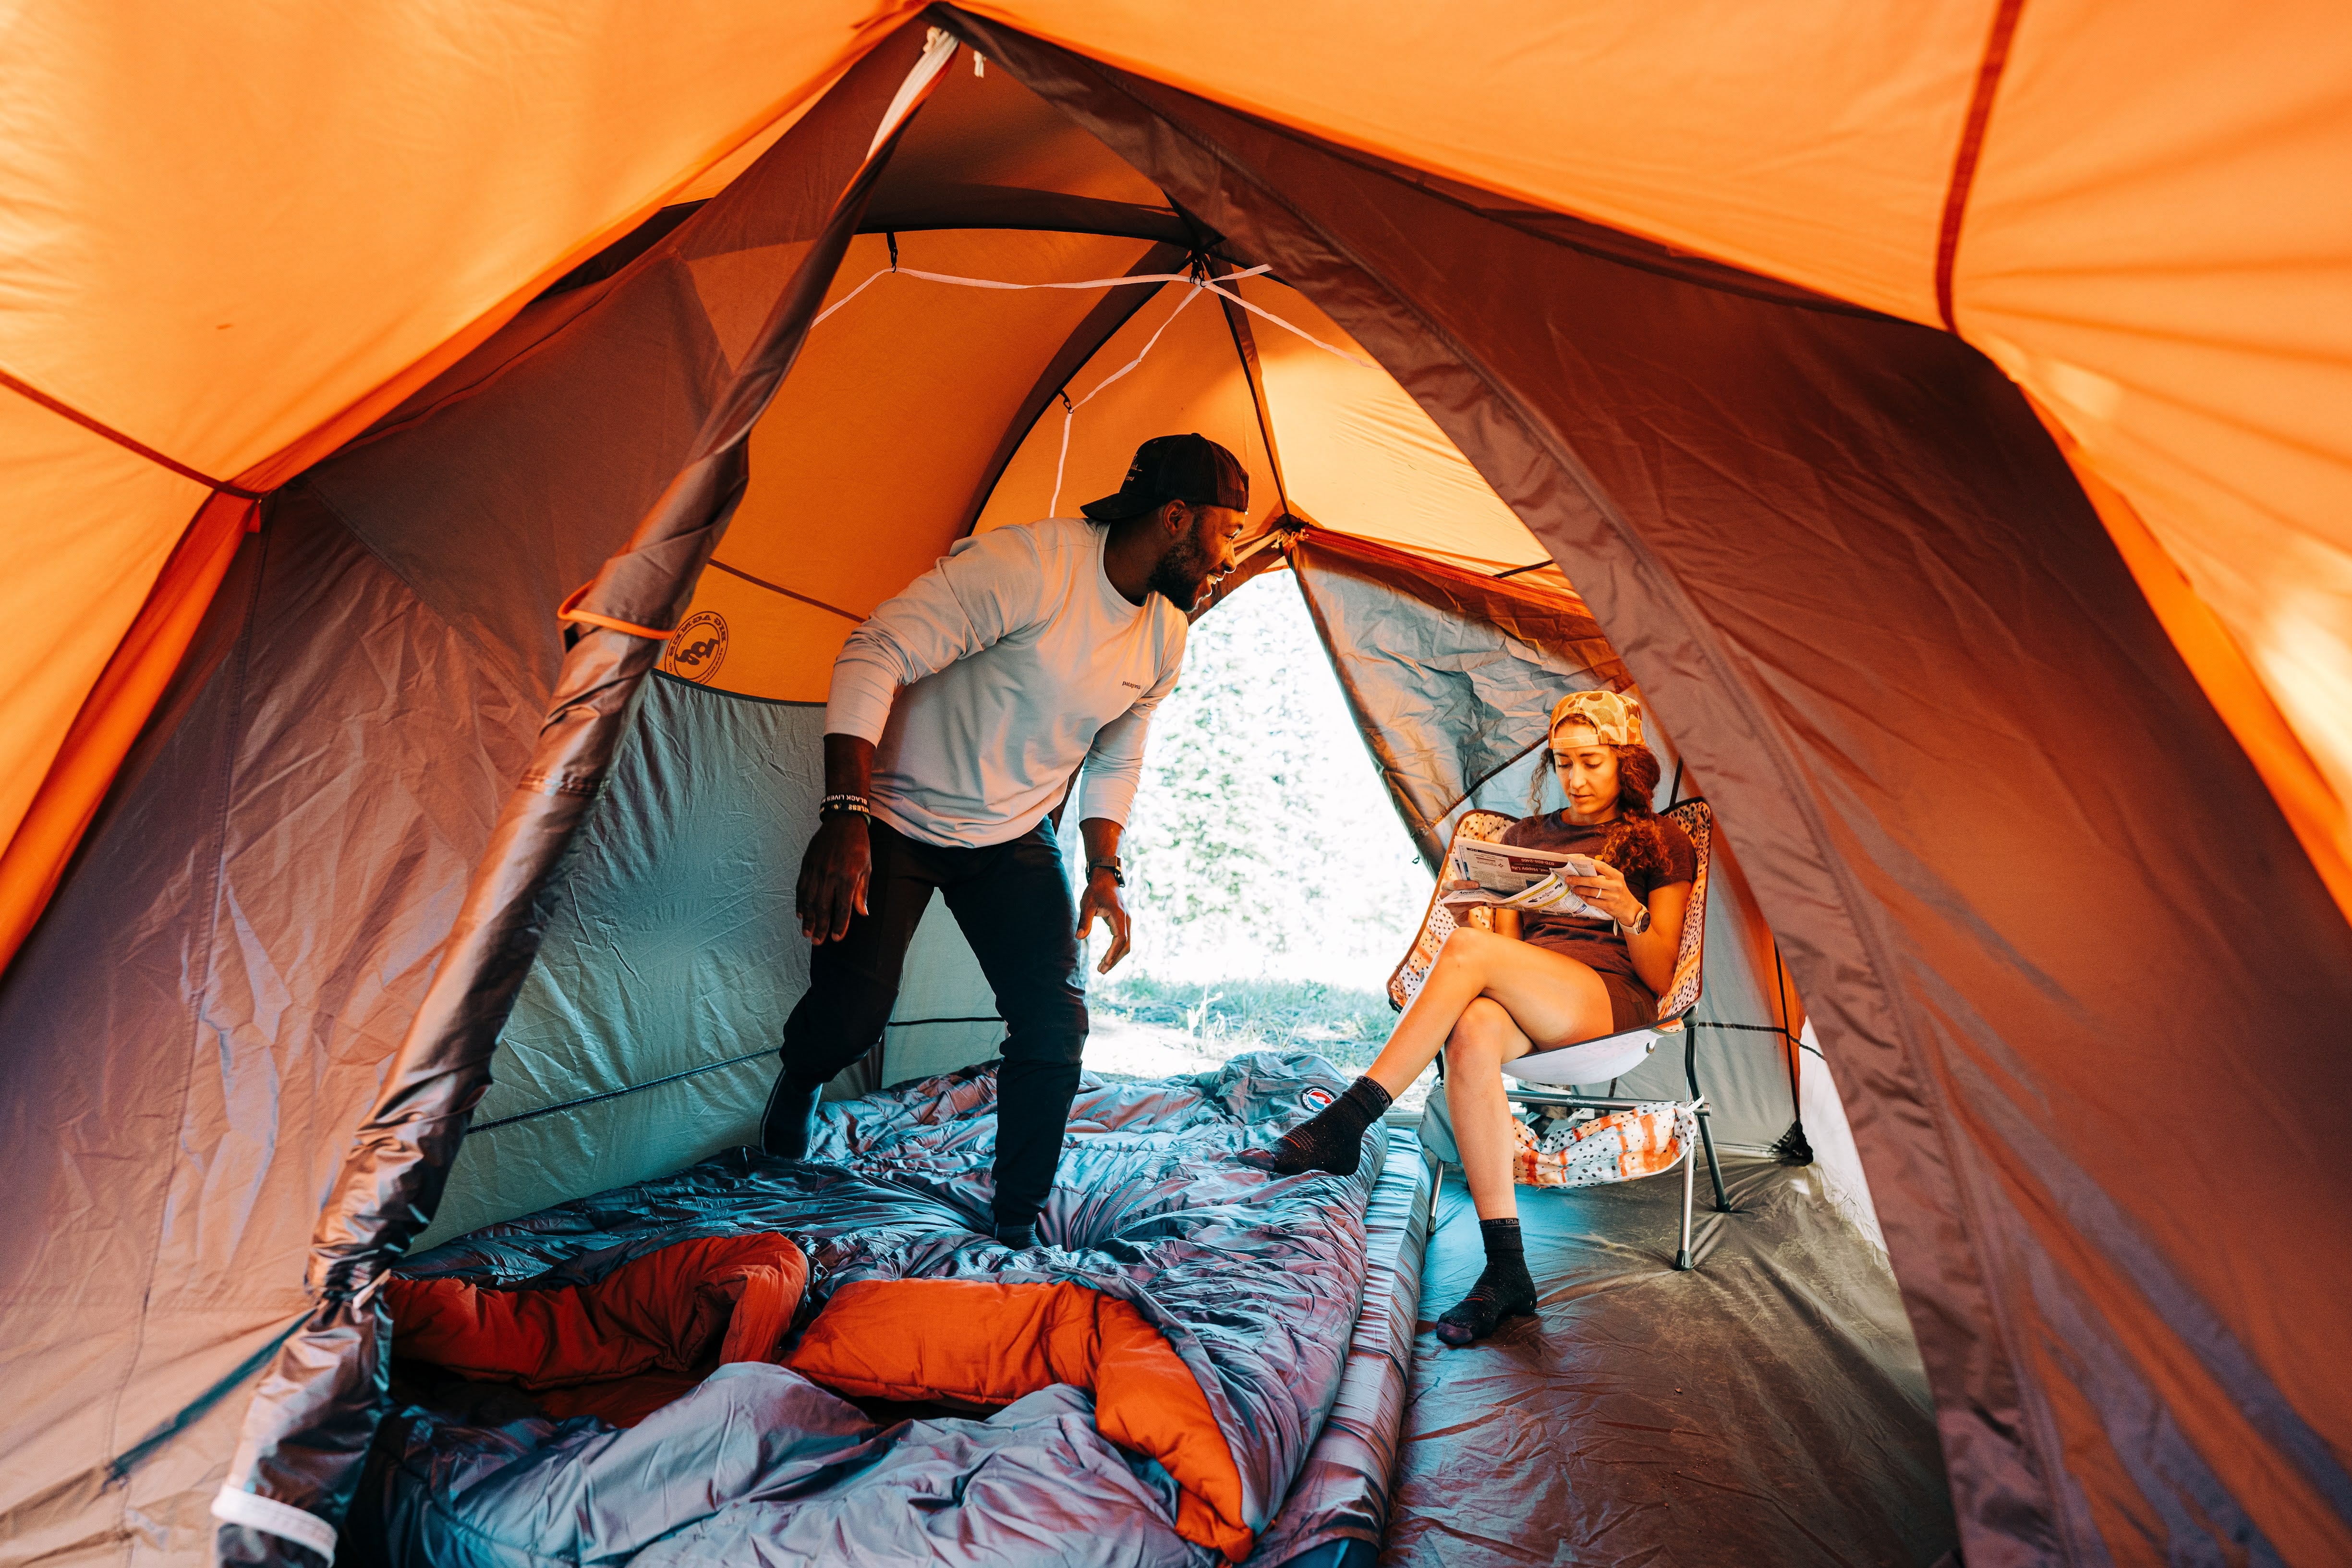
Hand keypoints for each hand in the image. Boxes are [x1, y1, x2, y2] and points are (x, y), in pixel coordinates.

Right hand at [797, 814, 870, 942]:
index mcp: (848, 877)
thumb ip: (862, 892)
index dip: (839, 925)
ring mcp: (816, 869)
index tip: (836, 938)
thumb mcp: (867, 867)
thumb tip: (862, 914)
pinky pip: (801, 887)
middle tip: (817, 942)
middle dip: (820, 927)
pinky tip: (800, 914)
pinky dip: (800, 902)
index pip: (842, 907)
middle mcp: (830, 875)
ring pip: (809, 900)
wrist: (843, 821)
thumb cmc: (859, 846)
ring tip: (807, 933)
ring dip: (808, 919)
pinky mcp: (807, 864)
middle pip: (823, 907)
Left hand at [1076, 868, 1131, 972]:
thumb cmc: (1095, 890)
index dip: (1113, 951)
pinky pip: (1123, 941)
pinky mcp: (1123, 923)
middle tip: (1101, 971)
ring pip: (1126, 944)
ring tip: (1102, 968)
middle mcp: (1126, 920)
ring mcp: (1126, 922)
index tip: (1105, 962)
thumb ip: (1084, 921)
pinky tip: (1107, 958)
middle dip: (1114, 959)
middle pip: (1126, 945)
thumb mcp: (1087, 904)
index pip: (1120, 938)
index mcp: (1119, 914)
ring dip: (1115, 957)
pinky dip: (1116, 951)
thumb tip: (1079, 938)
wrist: (1106, 879)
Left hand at [1565, 859, 1641, 925]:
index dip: (1589, 863)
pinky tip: (1581, 895)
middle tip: (1569, 878)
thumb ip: (1603, 874)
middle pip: (1593, 881)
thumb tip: (1584, 866)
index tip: (1578, 861)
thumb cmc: (1618, 890)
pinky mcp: (1609, 906)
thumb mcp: (1615, 880)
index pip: (1602, 866)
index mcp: (1617, 876)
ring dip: (1580, 889)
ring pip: (1592, 892)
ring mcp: (1613, 896)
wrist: (1629, 907)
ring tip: (1574, 887)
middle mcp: (1616, 885)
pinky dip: (1585, 898)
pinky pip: (1593, 901)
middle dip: (1579, 879)